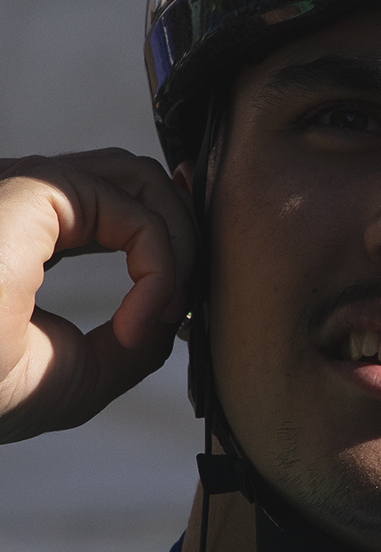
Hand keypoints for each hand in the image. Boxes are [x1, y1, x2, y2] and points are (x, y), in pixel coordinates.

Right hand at [0, 148, 195, 442]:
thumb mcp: (78, 374)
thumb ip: (134, 340)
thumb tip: (178, 313)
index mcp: (23, 237)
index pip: (116, 206)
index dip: (171, 241)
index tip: (181, 307)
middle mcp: (21, 202)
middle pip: (134, 178)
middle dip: (186, 229)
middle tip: (189, 298)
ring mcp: (24, 190)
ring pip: (138, 177)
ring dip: (180, 240)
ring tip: (168, 310)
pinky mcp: (33, 190)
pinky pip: (132, 211)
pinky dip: (163, 263)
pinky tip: (146, 316)